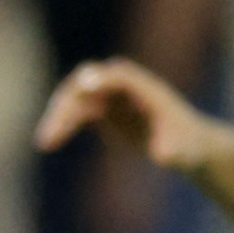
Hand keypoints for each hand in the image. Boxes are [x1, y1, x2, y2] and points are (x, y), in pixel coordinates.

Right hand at [30, 56, 224, 175]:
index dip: (101, 79)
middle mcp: (124, 85)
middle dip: (69, 103)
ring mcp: (110, 94)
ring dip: (59, 117)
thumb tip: (163, 156)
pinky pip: (75, 111)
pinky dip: (61, 125)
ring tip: (45, 143)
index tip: (82, 86)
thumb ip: (172, 151)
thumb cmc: (187, 148)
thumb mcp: (183, 152)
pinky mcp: (101, 107)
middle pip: (88, 83)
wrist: (183, 146)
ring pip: (75, 97)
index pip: (120, 76)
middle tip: (53, 130)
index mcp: (147, 89)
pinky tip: (48, 144)